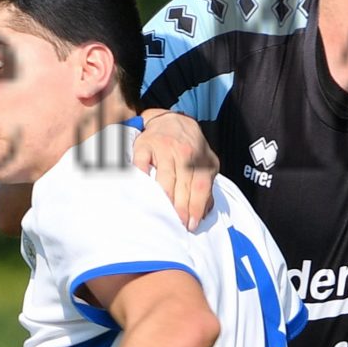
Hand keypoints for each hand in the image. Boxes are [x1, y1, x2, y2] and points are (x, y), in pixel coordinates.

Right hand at [134, 109, 218, 229]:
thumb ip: (206, 185)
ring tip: (163, 215)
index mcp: (201, 160)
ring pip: (165, 178)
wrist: (171, 120)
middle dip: (181, 209)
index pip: (201, 187)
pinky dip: (141, 177)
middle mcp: (185, 153)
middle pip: (184, 186)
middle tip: (178, 225)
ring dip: (165, 199)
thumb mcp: (204, 162)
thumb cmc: (188, 147)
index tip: (191, 224)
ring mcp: (164, 148)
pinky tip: (142, 192)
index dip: (196, 207)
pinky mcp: (145, 145)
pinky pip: (142, 164)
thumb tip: (205, 211)